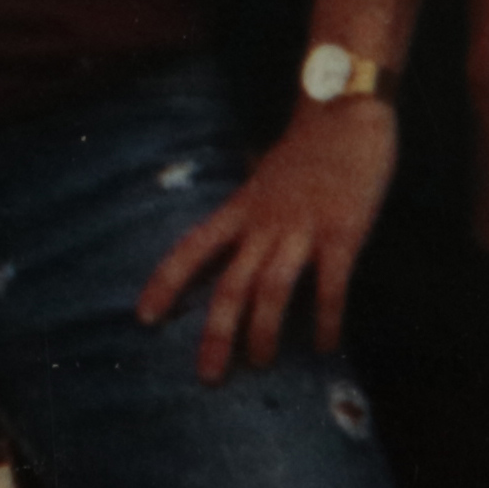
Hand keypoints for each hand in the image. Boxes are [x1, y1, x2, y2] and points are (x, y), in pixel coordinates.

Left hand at [142, 96, 401, 377]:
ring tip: (259, 364)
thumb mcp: (262, 178)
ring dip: (264, 331)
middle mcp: (264, 221)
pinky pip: (331, 284)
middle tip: (208, 377)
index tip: (143, 318)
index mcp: (241, 208)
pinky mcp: (343, 231)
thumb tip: (231, 239)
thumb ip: (248, 212)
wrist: (345, 110)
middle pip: (230, 283)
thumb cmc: (306, 150)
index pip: (192, 248)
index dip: (166, 283)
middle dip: (216, 332)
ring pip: (272, 287)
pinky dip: (326, 317)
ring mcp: (303, 227)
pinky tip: (323, 344)